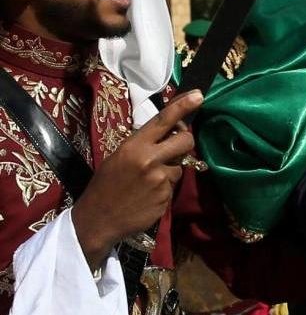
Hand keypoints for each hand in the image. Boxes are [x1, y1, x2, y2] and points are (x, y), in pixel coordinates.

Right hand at [71, 90, 202, 269]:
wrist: (97, 219)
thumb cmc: (106, 184)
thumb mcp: (119, 156)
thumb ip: (144, 143)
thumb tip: (169, 131)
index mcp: (134, 146)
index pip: (163, 120)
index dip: (183, 106)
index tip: (198, 95)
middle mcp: (150, 160)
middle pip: (185, 140)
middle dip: (184, 142)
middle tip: (174, 148)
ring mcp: (159, 179)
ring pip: (180, 166)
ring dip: (170, 170)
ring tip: (148, 180)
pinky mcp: (165, 198)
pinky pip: (173, 186)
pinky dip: (164, 189)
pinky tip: (147, 195)